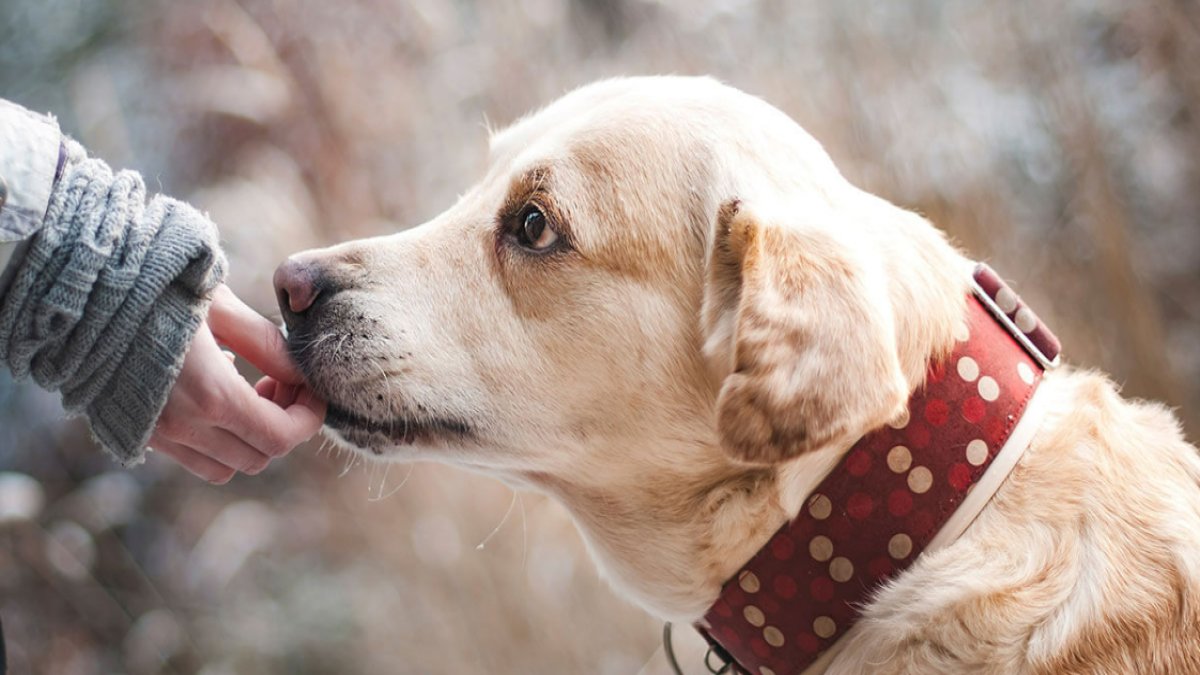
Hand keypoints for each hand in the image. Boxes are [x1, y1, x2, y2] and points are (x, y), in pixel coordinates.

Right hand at [148, 285, 325, 482]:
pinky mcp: (133, 431)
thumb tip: (300, 373)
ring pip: (224, 466)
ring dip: (248, 437)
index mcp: (210, 396)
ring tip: (249, 389)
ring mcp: (154, 435)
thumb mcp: (218, 305)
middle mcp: (182, 427)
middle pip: (258, 457)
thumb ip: (265, 343)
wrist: (74, 289)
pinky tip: (210, 390)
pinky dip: (213, 438)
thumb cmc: (151, 285)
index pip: (281, 438)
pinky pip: (189, 456)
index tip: (310, 388)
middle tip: (281, 382)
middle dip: (283, 424)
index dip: (308, 418)